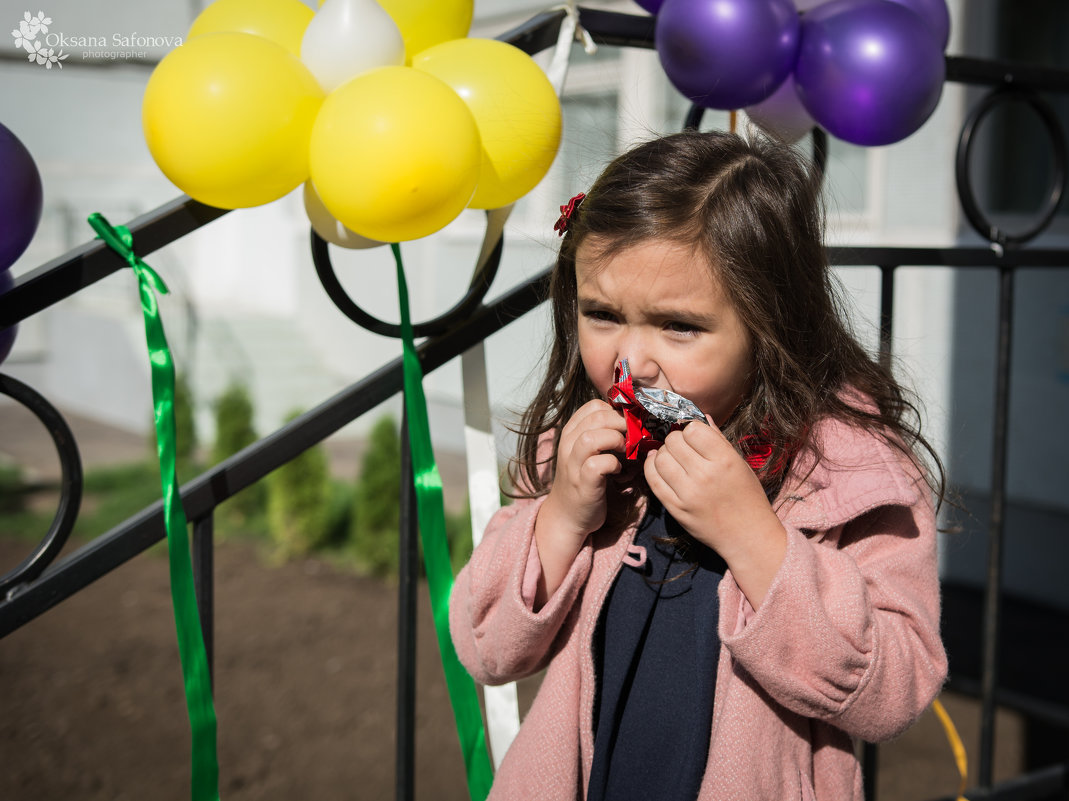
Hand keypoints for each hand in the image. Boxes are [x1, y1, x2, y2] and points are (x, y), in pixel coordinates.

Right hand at [533, 400, 625, 605]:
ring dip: (615, 439)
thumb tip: (632, 421)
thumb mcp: (588, 452)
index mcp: (570, 433)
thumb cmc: (584, 481)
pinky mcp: (582, 482)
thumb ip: (602, 434)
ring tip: (625, 450)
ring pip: (592, 437)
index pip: (592, 406)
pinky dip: (613, 464)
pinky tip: (618, 471)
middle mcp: (568, 445)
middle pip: (596, 417)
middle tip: (633, 436)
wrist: (568, 515)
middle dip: (621, 423)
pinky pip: (598, 464)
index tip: (628, 423)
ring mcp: (573, 464)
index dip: (615, 411)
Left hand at [643, 418, 786, 607]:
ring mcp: (687, 493)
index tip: (695, 437)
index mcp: (725, 460)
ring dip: (663, 453)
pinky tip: (659, 465)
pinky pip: (652, 479)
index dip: (691, 429)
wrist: (747, 535)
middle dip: (676, 440)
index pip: (693, 429)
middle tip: (683, 449)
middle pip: (673, 441)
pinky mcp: (675, 508)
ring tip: (673, 458)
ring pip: (660, 457)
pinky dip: (652, 467)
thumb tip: (700, 417)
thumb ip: (718, 440)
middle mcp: (705, 475)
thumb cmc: (747, 496)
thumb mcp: (740, 464)